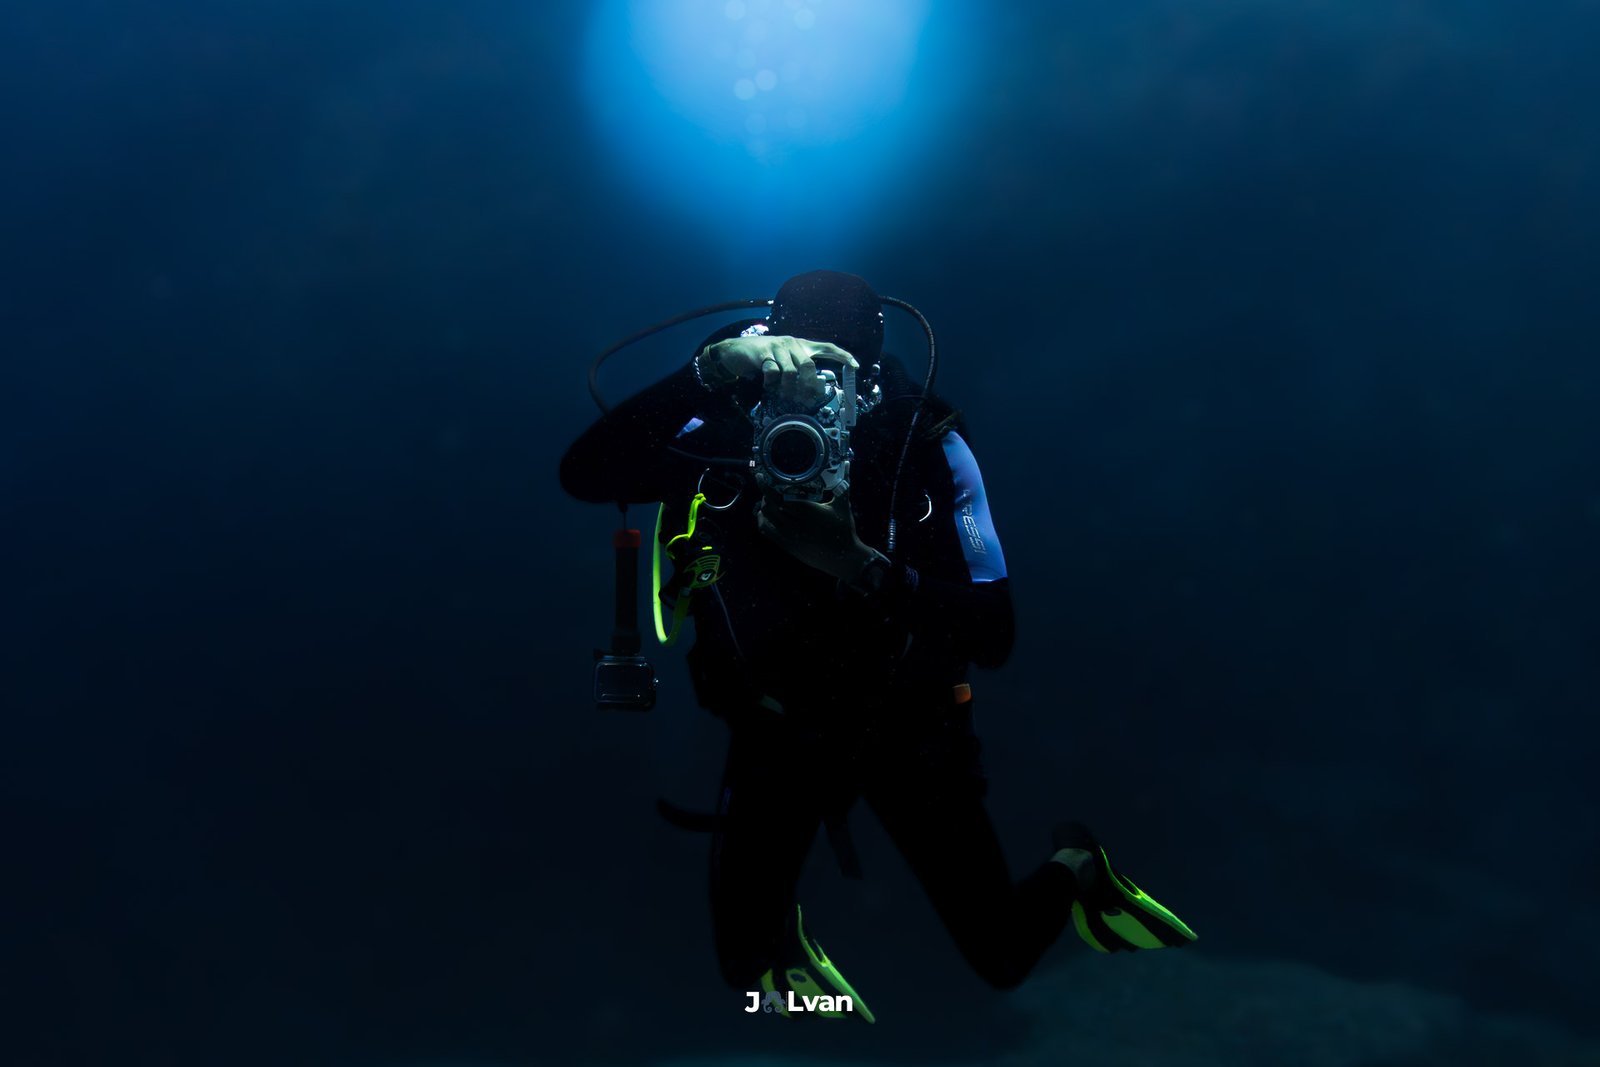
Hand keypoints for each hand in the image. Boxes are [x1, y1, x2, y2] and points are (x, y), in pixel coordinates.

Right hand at [699, 334, 858, 409]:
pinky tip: (767, 386)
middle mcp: (792, 343)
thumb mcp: (783, 362)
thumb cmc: (763, 359)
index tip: (855, 365)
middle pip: (809, 366)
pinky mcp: (763, 353)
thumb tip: (813, 390)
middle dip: (808, 386)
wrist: (736, 352)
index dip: (842, 355)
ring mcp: (777, 346)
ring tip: (782, 394)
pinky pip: (773, 372)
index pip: (826, 346)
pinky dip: (771, 383)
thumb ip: (798, 372)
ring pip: (791, 372)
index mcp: (801, 345)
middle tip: (804, 399)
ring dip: (787, 389)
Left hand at [755, 488, 882, 581]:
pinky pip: (767, 532)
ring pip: (766, 519)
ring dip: (764, 507)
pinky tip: (766, 515)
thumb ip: (844, 483)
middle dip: (766, 495)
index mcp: (807, 511)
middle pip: (769, 507)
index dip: (766, 487)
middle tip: (769, 487)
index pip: (778, 497)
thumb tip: (847, 462)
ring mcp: (789, 537)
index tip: (761, 477)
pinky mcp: (787, 546)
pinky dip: (763, 521)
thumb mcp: (843, 506)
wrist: (843, 558)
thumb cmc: (844, 530)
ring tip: (768, 500)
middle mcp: (795, 524)